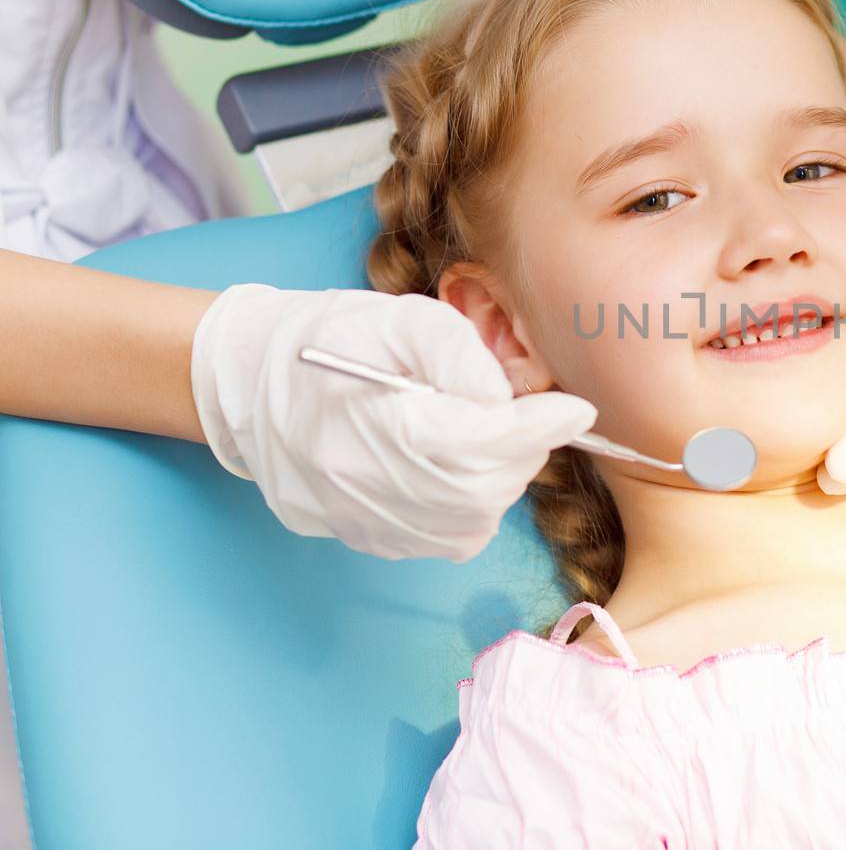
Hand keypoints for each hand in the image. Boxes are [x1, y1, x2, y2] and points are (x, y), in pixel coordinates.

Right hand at [190, 284, 596, 560]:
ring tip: (480, 435)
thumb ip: (458, 353)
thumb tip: (506, 400)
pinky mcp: (369, 539)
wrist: (254, 385)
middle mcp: (368, 486)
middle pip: (484, 487)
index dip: (539, 427)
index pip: (481, 441)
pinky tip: (456, 466)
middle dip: (522, 451)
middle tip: (525, 415)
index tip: (576, 408)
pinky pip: (449, 538)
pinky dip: (472, 506)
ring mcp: (367, 521)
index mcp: (377, 424)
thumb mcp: (400, 320)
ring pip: (473, 520)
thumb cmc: (335, 339)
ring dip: (499, 479)